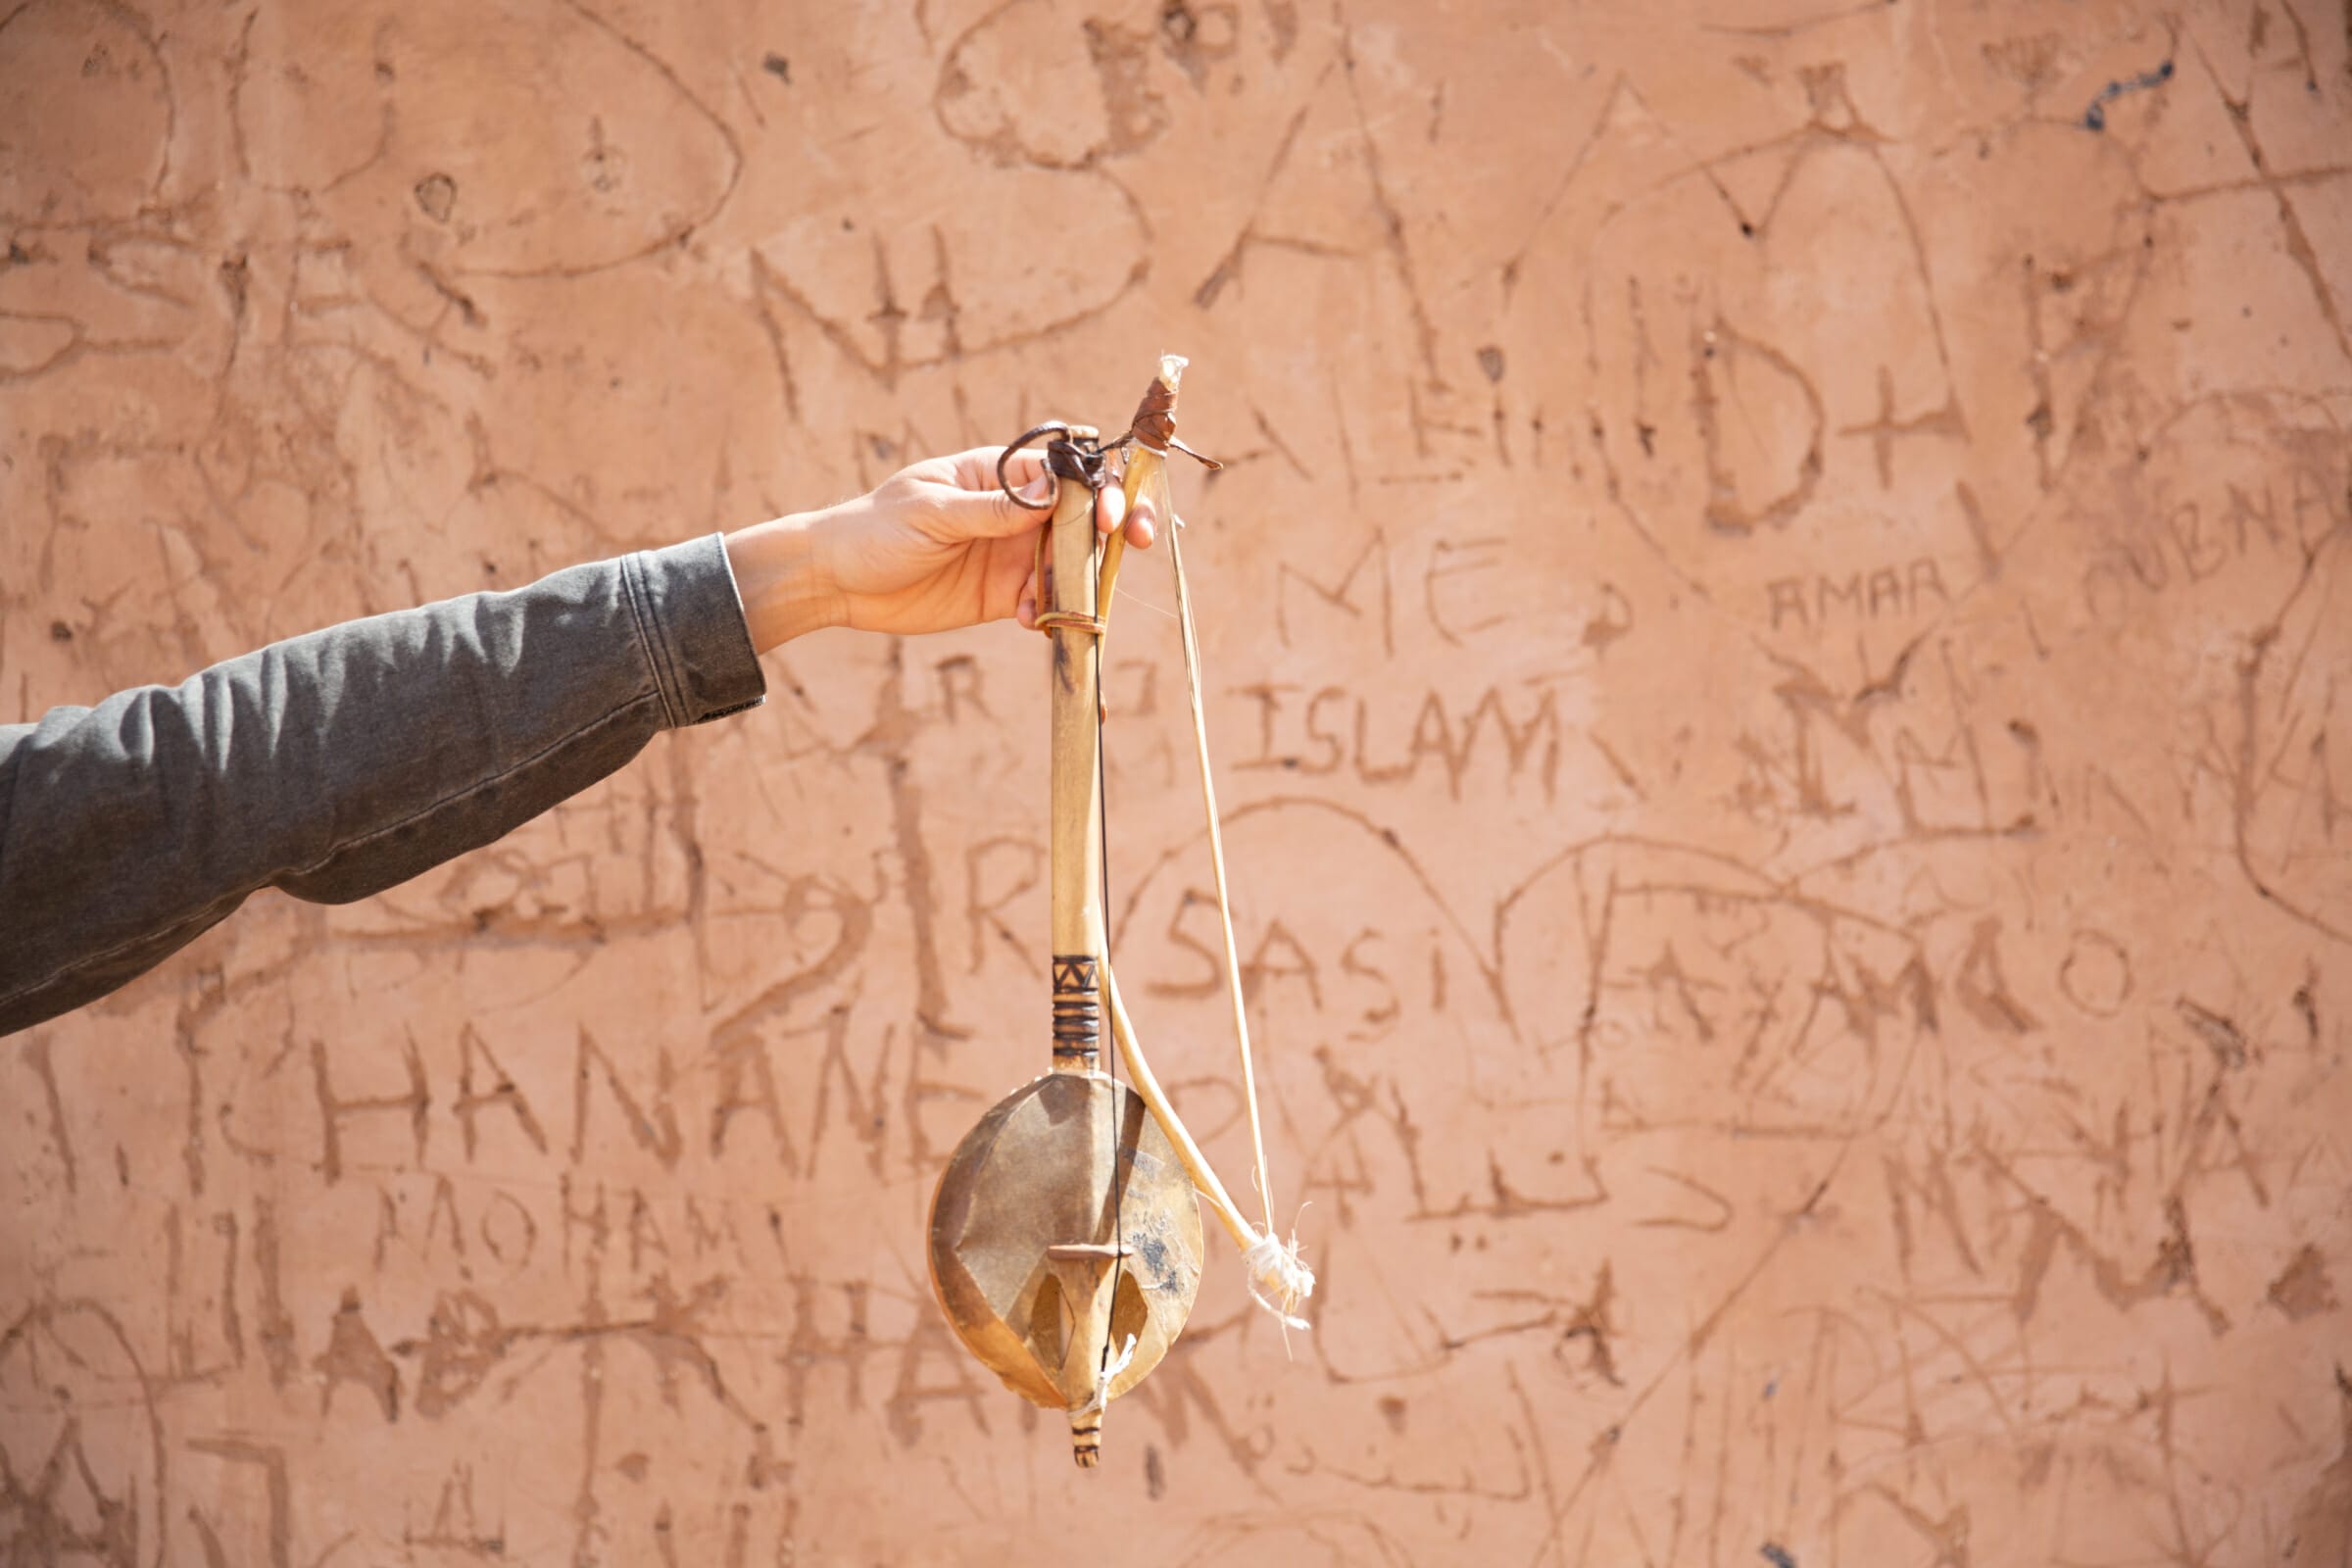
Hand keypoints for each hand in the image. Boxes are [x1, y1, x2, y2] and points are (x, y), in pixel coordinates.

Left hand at [724, 447, 1158, 650]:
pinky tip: (1030, 620)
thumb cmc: (876, 529)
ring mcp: (1015, 554)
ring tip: (1069, 598)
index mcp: (1000, 474)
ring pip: (1073, 562)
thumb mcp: (931, 513)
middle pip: (1084, 514)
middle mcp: (1017, 511)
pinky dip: (1052, 613)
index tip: (1107, 513)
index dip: (1097, 486)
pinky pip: (1048, 602)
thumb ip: (991, 508)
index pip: (1065, 471)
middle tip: (1137, 542)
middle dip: (1116, 526)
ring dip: (1084, 579)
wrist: (839, 582)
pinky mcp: (1006, 595)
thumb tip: (1048, 493)